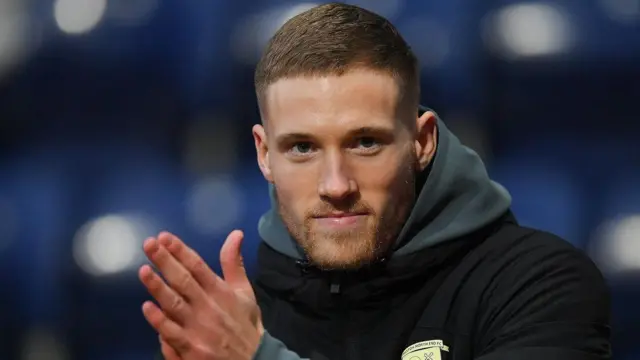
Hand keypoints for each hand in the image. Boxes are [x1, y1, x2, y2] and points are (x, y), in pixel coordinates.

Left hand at [139, 230, 263, 359]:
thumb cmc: (245, 324)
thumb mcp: (245, 291)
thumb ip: (234, 263)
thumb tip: (236, 233)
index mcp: (221, 291)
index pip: (198, 266)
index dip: (180, 250)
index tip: (164, 237)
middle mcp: (208, 306)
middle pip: (183, 280)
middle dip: (165, 261)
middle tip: (149, 244)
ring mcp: (198, 327)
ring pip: (174, 304)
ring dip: (158, 287)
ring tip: (144, 270)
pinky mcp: (190, 348)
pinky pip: (171, 332)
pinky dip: (159, 320)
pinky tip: (147, 307)